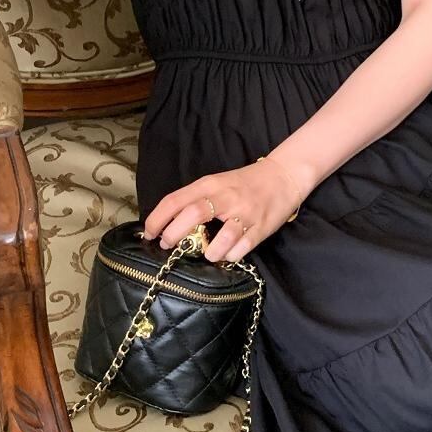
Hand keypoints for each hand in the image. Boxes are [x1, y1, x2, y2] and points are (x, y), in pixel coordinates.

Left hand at [144, 148, 298, 264]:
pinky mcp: (261, 228)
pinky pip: (243, 248)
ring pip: (222, 237)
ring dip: (210, 251)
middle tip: (168, 246)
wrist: (282, 176)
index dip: (157, 218)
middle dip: (175, 234)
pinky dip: (231, 255)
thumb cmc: (243, 184)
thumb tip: (167, 223)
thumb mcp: (216, 184)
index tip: (148, 233)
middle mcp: (226, 198)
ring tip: (207, 254)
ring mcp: (244, 213)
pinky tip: (228, 255)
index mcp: (209, 185)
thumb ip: (194, 200)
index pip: (175, 200)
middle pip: (192, 215)